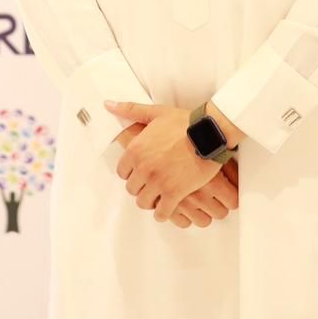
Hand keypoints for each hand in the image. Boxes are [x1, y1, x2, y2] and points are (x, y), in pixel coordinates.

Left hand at [107, 101, 226, 222]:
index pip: (122, 171)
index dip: (131, 172)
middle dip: (140, 187)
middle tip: (150, 185)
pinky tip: (167, 208)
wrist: (209, 134)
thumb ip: (130, 110)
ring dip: (150, 201)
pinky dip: (163, 213)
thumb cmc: (184, 123)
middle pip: (132, 189)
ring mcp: (158, 182)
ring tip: (158, 196)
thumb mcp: (155, 113)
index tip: (139, 173)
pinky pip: (162, 213)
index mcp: (136, 149)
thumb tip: (109, 105)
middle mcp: (143, 168)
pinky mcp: (174, 193)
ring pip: (144, 202)